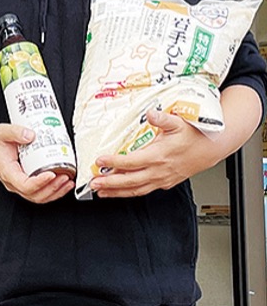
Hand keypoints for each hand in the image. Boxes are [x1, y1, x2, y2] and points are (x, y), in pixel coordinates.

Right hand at [0, 124, 74, 203]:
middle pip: (35, 194)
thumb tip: (31, 135)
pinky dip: (54, 191)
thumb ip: (15, 132)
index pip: (25, 185)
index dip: (40, 182)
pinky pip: (41, 193)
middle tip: (64, 176)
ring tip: (67, 181)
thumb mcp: (1, 132)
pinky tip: (64, 184)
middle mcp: (13, 183)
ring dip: (55, 192)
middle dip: (52, 188)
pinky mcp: (26, 184)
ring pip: (39, 197)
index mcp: (7, 172)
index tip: (52, 174)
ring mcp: (20, 185)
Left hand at [90, 109, 220, 197]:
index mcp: (159, 155)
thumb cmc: (194, 135)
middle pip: (131, 181)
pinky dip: (130, 192)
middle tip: (93, 183)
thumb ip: (163, 119)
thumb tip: (151, 113)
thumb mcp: (178, 122)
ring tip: (101, 192)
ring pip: (136, 190)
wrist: (211, 148)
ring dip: (117, 192)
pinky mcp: (165, 183)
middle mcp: (160, 170)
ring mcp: (162, 179)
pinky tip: (119, 191)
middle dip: (110, 183)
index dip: (114, 162)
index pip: (132, 162)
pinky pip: (144, 190)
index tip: (99, 161)